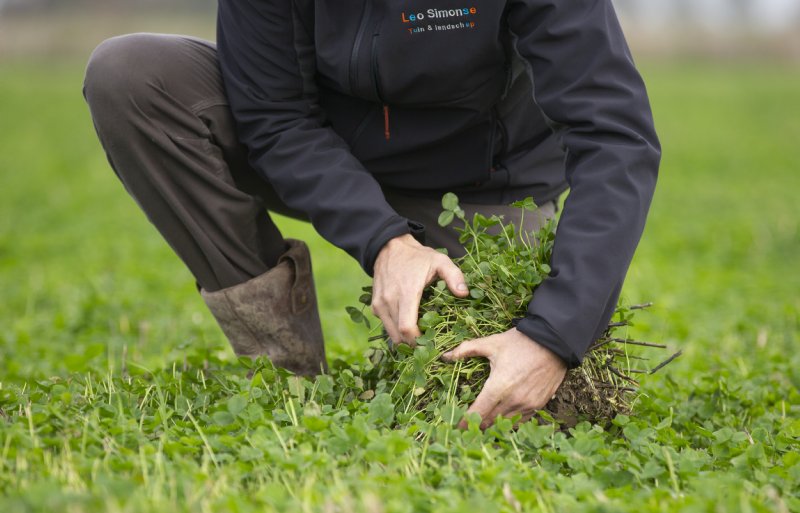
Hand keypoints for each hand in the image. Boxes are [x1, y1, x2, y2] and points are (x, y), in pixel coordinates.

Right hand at [372, 234, 468, 344]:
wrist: (389, 247)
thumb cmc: (417, 256)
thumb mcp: (440, 261)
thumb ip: (454, 276)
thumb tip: (464, 294)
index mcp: (407, 292)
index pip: (407, 327)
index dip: (417, 341)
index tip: (431, 344)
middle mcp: (389, 300)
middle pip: (398, 334)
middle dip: (413, 344)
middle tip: (428, 346)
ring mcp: (380, 303)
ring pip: (390, 332)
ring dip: (403, 339)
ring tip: (419, 338)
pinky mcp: (375, 304)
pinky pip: (385, 324)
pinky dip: (395, 330)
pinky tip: (407, 327)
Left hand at [442, 329, 567, 428]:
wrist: (553, 342)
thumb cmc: (520, 342)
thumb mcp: (491, 343)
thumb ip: (466, 350)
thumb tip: (446, 356)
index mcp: (498, 386)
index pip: (477, 413)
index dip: (465, 422)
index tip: (456, 427)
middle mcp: (512, 400)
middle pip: (489, 422)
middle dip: (476, 425)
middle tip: (466, 426)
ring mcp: (527, 405)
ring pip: (504, 423)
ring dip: (492, 424)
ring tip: (482, 424)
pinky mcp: (539, 405)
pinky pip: (520, 421)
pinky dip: (509, 421)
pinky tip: (502, 418)